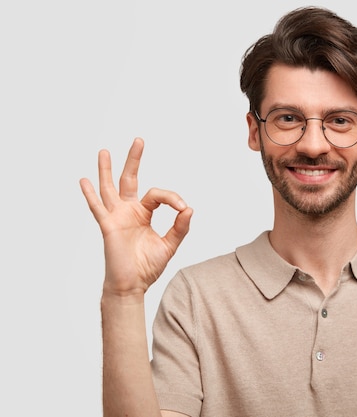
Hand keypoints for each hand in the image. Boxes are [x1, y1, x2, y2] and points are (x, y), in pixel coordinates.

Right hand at [79, 138, 192, 297]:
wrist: (133, 285)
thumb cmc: (148, 266)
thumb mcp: (170, 244)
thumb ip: (180, 227)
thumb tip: (190, 209)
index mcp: (144, 214)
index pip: (158, 195)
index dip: (172, 198)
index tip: (183, 209)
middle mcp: (129, 211)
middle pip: (130, 179)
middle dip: (134, 160)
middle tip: (139, 140)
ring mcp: (117, 217)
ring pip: (110, 188)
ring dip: (106, 170)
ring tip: (104, 151)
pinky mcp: (108, 226)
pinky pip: (98, 208)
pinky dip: (90, 195)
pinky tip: (84, 181)